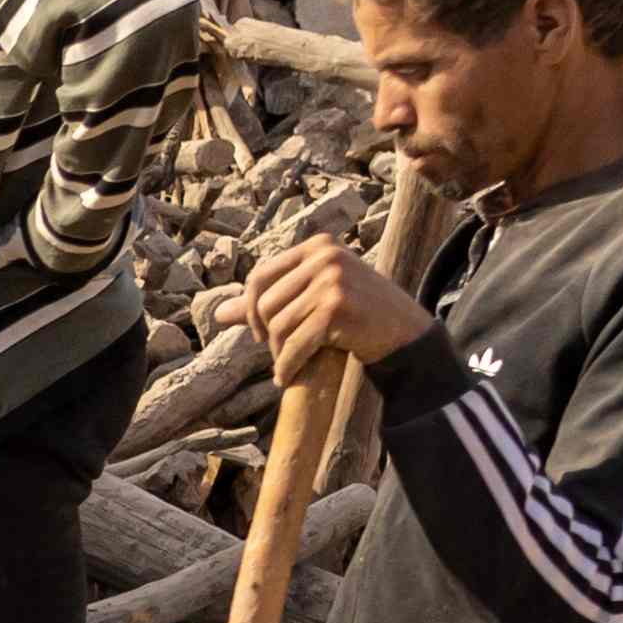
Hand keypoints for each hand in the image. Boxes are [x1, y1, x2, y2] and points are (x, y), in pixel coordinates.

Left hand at [248, 236, 429, 382]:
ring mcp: (332, 280)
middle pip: (266, 304)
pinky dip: (286, 366)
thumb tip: (218, 314)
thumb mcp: (315, 296)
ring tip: (290, 362)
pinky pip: (294, 344)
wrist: (404, 334)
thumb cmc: (357, 315)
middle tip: (280, 352)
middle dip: (267, 335)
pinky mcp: (337, 309)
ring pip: (278, 326)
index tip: (259, 332)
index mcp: (318, 245)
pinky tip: (288, 377)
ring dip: (279, 352)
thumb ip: (270, 299)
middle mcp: (325, 257)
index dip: (250, 309)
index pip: (260, 276)